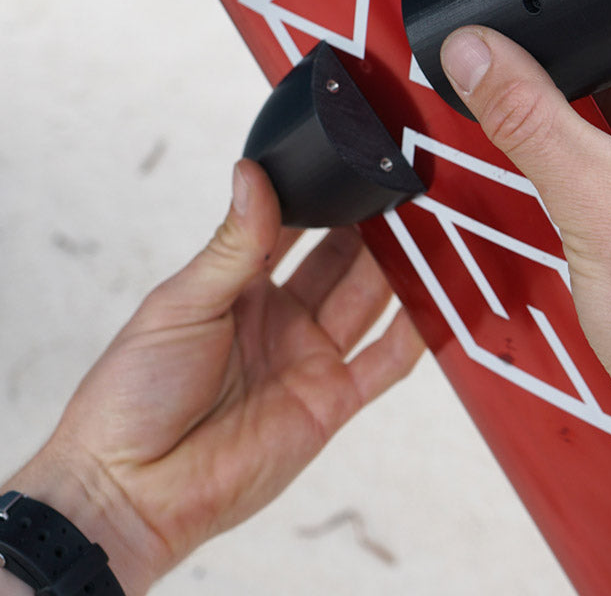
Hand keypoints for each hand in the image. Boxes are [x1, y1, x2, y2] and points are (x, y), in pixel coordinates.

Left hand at [3, 161, 422, 594]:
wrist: (130, 492)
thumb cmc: (132, 395)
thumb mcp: (182, 304)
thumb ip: (233, 244)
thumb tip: (250, 173)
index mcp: (240, 288)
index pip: (294, 230)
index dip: (322, 199)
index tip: (348, 164)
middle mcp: (281, 319)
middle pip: (341, 261)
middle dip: (370, 225)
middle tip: (398, 188)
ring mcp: (309, 359)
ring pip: (368, 301)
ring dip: (396, 267)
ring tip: (424, 226)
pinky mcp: (331, 402)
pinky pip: (384, 364)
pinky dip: (413, 335)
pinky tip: (435, 301)